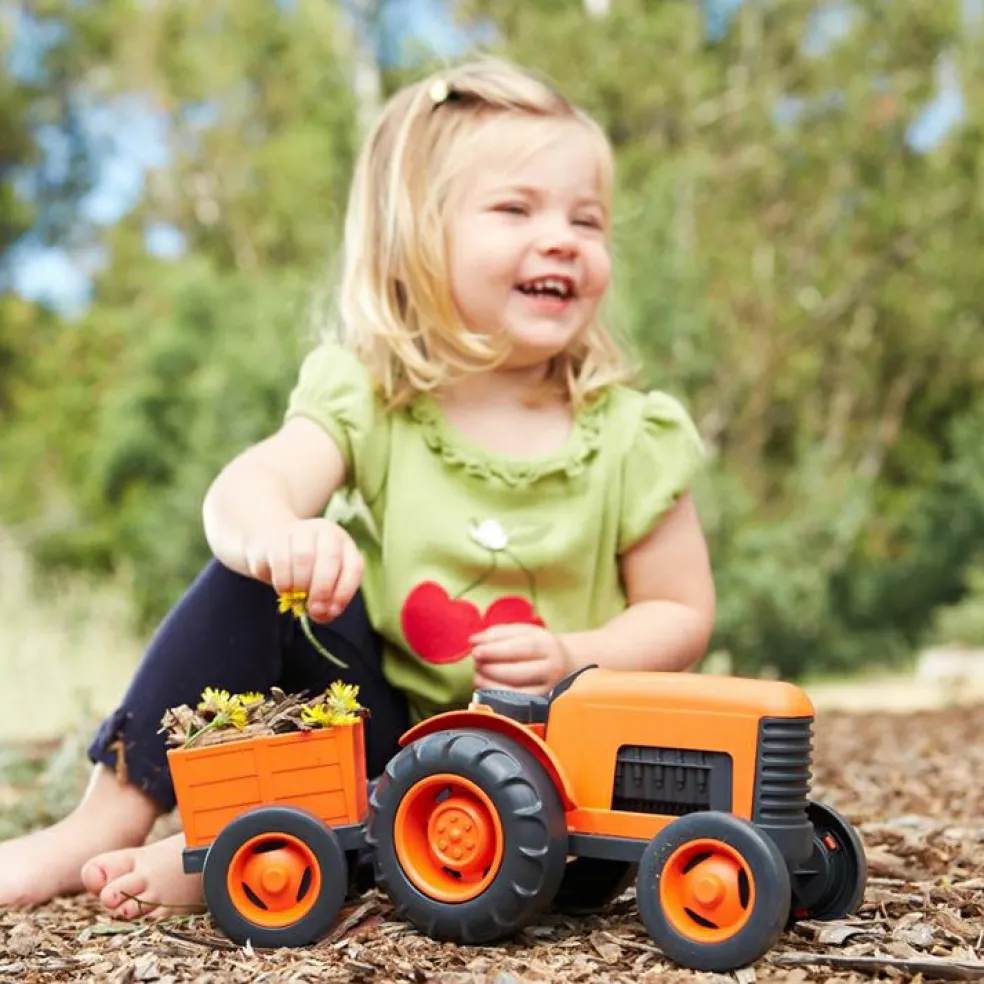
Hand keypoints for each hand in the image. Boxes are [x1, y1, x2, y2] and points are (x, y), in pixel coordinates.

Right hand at [245, 518, 363, 621]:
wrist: (272, 550)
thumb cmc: (305, 574)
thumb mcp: (322, 587)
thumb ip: (327, 602)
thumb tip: (322, 613)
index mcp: (345, 547)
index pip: (354, 567)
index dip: (344, 592)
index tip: (332, 611)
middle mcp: (327, 533)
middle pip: (331, 557)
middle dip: (322, 588)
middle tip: (313, 608)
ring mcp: (302, 531)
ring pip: (304, 556)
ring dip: (301, 584)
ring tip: (296, 597)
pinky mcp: (277, 536)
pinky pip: (280, 559)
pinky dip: (282, 580)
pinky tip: (283, 589)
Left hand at [470, 624, 571, 694]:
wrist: (564, 663)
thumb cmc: (536, 646)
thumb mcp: (522, 632)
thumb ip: (497, 634)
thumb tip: (473, 641)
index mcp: (547, 645)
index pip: (521, 648)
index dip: (496, 650)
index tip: (475, 650)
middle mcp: (551, 668)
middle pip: (518, 672)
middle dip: (491, 668)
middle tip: (475, 664)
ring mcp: (548, 689)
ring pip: (517, 691)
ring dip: (491, 684)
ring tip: (478, 676)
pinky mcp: (541, 704)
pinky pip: (516, 704)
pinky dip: (497, 697)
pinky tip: (485, 688)